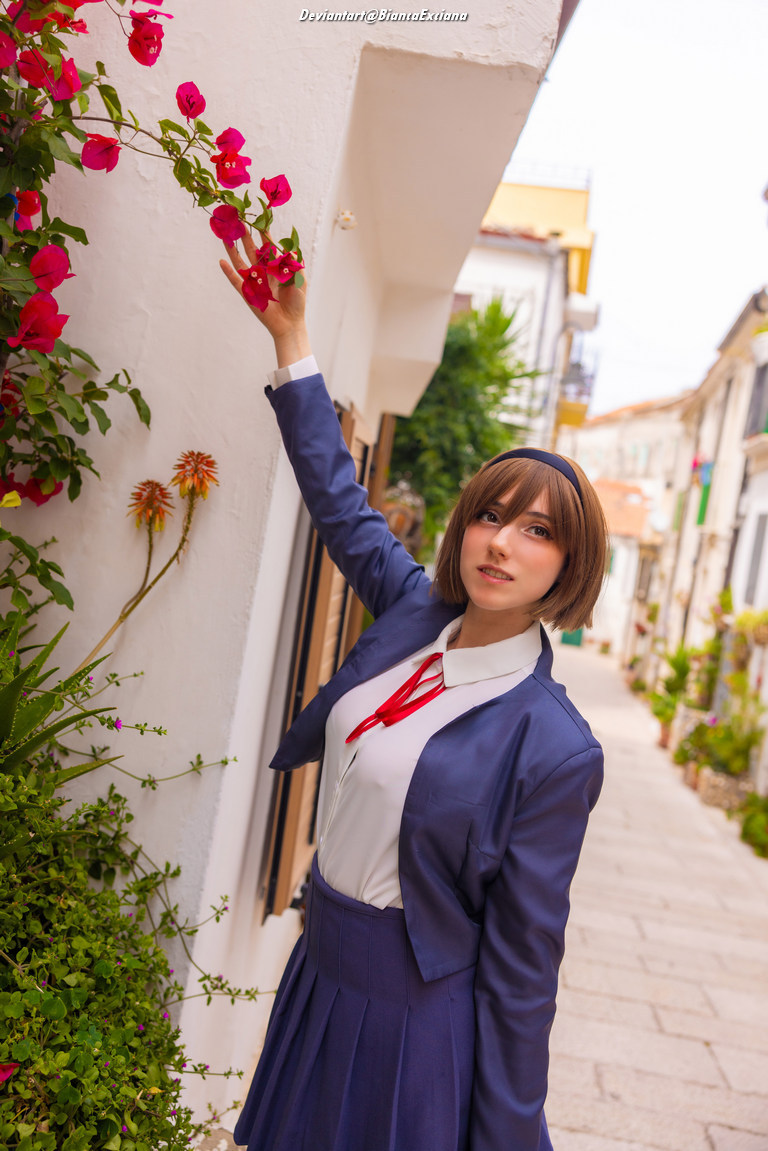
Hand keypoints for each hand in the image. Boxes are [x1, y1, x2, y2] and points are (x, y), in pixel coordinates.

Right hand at [219, 231, 310, 366]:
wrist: (290, 322)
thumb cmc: (297, 301)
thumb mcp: (300, 279)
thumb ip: (295, 263)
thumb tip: (288, 247)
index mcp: (275, 266)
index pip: (267, 245)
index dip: (262, 232)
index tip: (257, 218)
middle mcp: (262, 270)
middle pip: (251, 249)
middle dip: (244, 235)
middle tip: (237, 219)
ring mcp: (253, 281)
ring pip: (240, 262)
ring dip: (233, 249)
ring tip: (226, 235)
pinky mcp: (247, 293)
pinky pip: (236, 281)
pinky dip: (229, 272)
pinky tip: (221, 262)